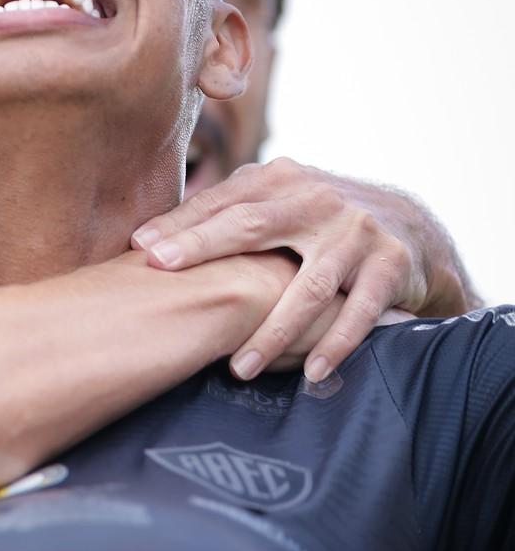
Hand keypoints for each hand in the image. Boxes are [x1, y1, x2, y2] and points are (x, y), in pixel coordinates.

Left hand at [131, 157, 475, 381]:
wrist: (410, 224)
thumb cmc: (318, 219)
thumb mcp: (277, 201)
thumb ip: (228, 212)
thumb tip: (150, 238)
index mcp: (281, 179)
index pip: (222, 202)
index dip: (180, 224)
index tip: (140, 248)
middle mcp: (316, 198)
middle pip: (253, 226)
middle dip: (203, 248)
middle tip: (162, 273)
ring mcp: (355, 231)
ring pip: (308, 285)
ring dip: (272, 330)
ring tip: (240, 368)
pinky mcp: (390, 264)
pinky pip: (360, 312)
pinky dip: (335, 343)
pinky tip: (310, 372)